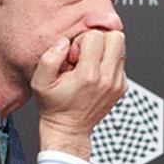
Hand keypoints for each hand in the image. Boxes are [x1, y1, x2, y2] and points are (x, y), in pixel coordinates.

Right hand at [31, 29, 126, 157]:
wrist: (69, 128)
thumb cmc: (55, 106)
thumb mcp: (40, 82)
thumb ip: (50, 58)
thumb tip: (64, 42)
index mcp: (89, 75)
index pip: (96, 36)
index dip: (81, 40)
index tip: (74, 56)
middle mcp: (108, 79)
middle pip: (116, 37)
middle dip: (99, 40)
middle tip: (86, 54)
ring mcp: (118, 84)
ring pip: (121, 48)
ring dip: (105, 51)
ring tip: (90, 65)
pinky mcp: (122, 87)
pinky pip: (121, 63)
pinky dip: (109, 63)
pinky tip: (95, 74)